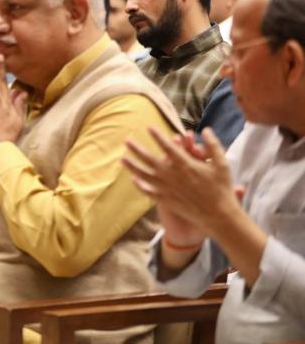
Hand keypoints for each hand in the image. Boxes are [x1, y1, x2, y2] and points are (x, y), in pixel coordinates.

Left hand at [123, 127, 240, 238]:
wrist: (219, 215)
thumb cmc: (221, 188)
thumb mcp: (222, 164)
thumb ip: (213, 145)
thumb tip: (206, 129)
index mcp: (185, 164)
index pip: (167, 146)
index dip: (157, 136)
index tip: (149, 128)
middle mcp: (172, 175)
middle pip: (149, 159)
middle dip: (136, 149)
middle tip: (126, 140)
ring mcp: (167, 188)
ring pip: (144, 175)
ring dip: (132, 166)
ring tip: (122, 159)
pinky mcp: (166, 200)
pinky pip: (149, 191)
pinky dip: (140, 185)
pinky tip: (134, 180)